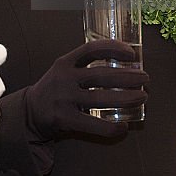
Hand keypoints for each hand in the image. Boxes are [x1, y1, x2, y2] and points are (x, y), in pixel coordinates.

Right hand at [25, 40, 147, 140]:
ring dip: (126, 97)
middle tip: (145, 78)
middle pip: (101, 75)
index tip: (131, 53)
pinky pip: (94, 125)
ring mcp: (64, 99)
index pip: (92, 49)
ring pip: (101, 98)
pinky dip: (112, 127)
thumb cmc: (55, 89)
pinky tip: (124, 126)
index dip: (114, 48)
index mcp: (65, 62)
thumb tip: (122, 65)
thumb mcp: (63, 70)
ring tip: (142, 96)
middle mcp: (64, 78)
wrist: (30, 112)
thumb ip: (85, 66)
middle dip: (128, 76)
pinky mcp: (65, 119)